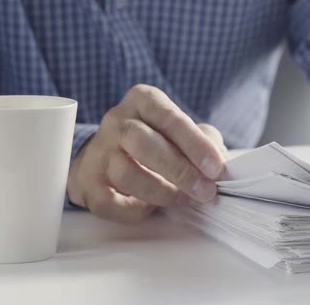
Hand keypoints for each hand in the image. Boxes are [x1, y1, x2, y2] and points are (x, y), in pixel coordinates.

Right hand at [67, 84, 226, 222]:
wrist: (109, 154)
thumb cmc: (157, 141)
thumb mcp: (185, 132)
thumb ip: (205, 142)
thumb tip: (222, 166)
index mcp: (143, 101)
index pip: (169, 118)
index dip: (195, 144)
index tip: (216, 168)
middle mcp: (117, 121)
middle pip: (143, 143)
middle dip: (179, 171)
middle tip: (204, 191)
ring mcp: (98, 150)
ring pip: (126, 173)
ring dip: (161, 192)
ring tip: (182, 200)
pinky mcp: (87, 181)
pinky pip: (108, 201)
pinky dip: (132, 210)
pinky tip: (148, 208)